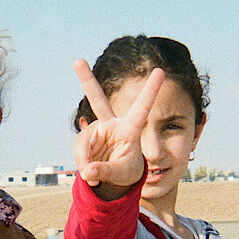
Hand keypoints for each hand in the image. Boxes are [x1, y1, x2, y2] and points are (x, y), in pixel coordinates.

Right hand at [73, 60, 163, 192]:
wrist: (115, 177)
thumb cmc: (127, 172)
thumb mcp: (121, 174)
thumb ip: (105, 172)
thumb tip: (87, 172)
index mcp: (130, 129)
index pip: (142, 107)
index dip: (150, 90)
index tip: (160, 70)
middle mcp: (112, 125)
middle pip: (97, 100)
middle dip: (86, 80)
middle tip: (77, 61)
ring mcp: (97, 131)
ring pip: (84, 142)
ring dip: (84, 160)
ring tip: (91, 176)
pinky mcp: (86, 140)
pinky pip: (79, 151)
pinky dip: (82, 164)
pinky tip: (88, 174)